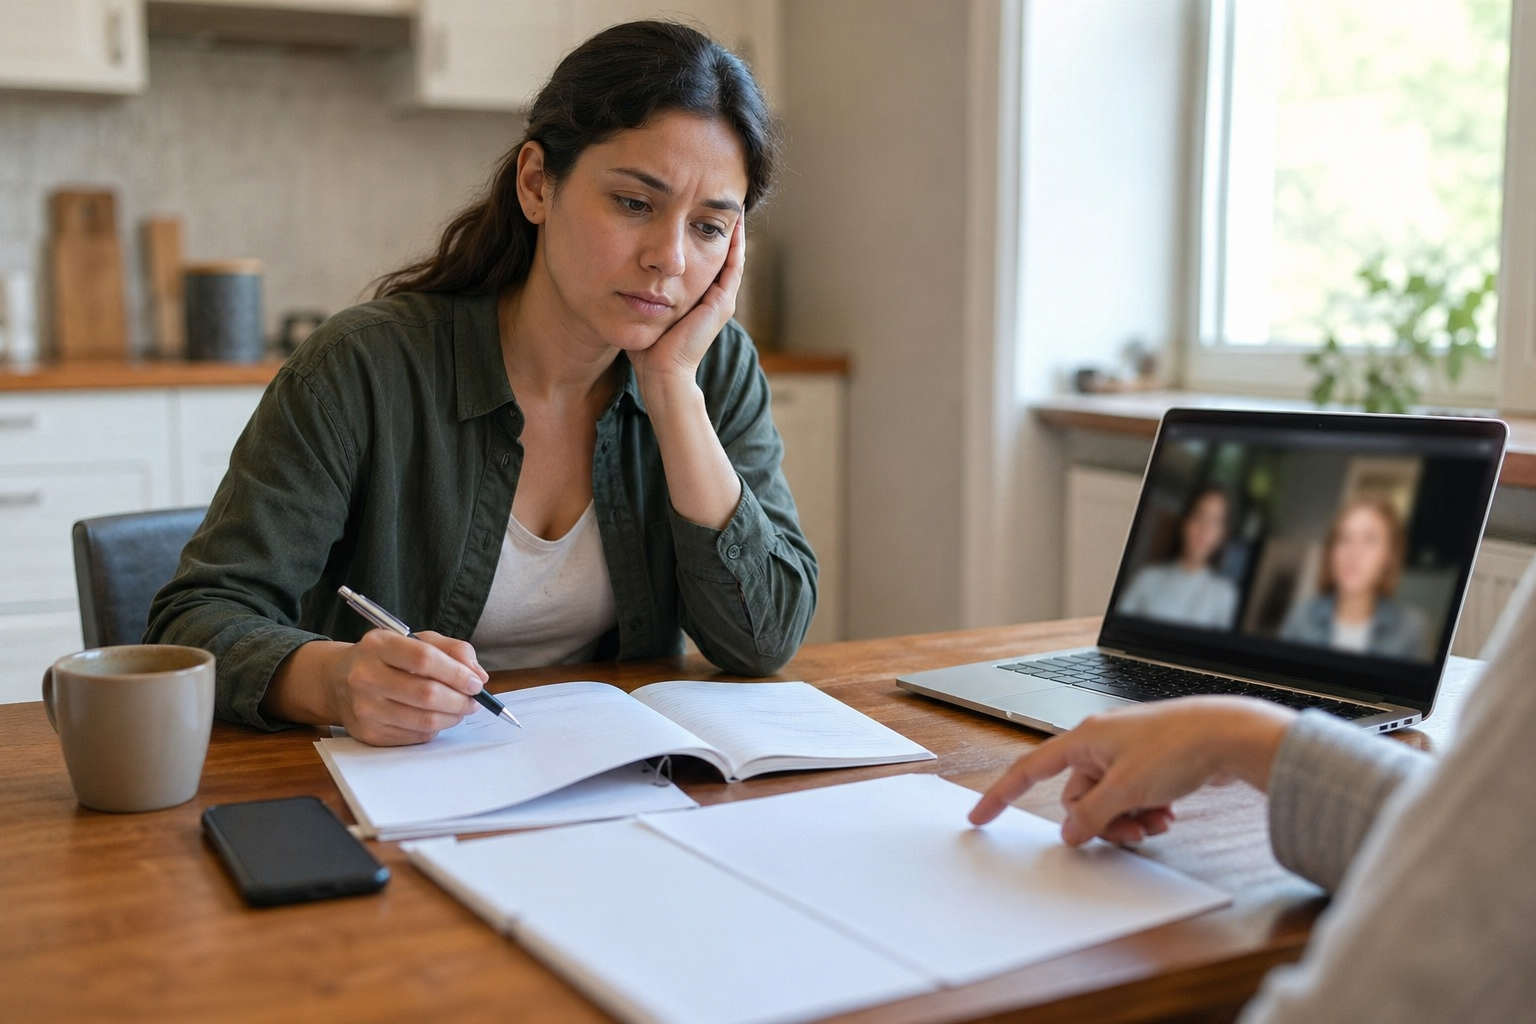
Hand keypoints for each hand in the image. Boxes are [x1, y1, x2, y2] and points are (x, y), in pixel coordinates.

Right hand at [319, 630, 487, 745]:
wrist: (337, 681)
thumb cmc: (385, 658)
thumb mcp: (415, 640)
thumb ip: (452, 650)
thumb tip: (478, 675)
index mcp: (378, 645)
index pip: (425, 659)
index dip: (456, 673)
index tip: (476, 682)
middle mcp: (365, 676)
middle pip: (426, 694)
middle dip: (460, 700)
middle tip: (474, 701)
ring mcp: (364, 708)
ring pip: (424, 720)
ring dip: (452, 717)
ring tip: (460, 709)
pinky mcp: (368, 733)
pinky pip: (414, 736)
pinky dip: (434, 729)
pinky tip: (436, 717)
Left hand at [630, 217, 744, 400]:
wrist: (662, 373)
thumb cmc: (647, 349)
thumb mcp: (642, 308)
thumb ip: (639, 290)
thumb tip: (618, 270)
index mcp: (696, 298)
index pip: (703, 258)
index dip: (700, 233)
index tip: (692, 208)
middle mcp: (713, 297)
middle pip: (719, 253)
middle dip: (716, 226)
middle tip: (717, 198)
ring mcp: (721, 300)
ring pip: (731, 256)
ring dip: (731, 230)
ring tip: (731, 203)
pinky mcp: (722, 303)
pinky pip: (733, 265)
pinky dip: (735, 244)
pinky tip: (732, 222)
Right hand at [968, 697, 1295, 845]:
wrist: (1229, 735)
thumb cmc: (1178, 745)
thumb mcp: (1126, 789)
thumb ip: (1092, 815)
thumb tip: (1071, 833)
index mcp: (1084, 739)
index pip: (1030, 769)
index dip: (1002, 793)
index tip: (981, 815)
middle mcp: (1100, 745)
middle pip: (1077, 798)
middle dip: (1101, 821)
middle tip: (1130, 831)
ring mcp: (1125, 756)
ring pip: (1106, 804)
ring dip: (1127, 820)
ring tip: (1156, 822)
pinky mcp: (1148, 766)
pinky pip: (1130, 800)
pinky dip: (1144, 813)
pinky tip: (1166, 814)